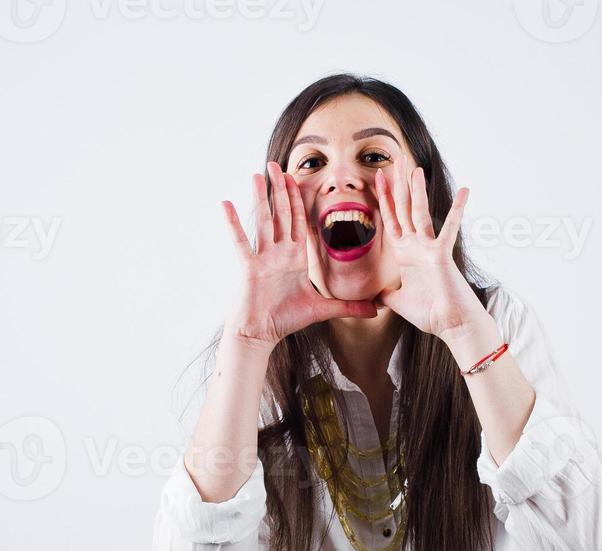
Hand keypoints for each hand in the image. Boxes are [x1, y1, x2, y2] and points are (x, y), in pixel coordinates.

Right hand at [221, 161, 379, 348]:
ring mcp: (263, 257)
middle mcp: (278, 253)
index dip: (299, 200)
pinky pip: (240, 241)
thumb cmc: (285, 320)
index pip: (298, 222)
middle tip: (276, 165)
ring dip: (260, 197)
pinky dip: (233, 223)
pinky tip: (226, 203)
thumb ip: (349, 307)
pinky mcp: (249, 266)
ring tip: (257, 174)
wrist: (261, 334)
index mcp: (295, 258)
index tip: (297, 179)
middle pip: (281, 214)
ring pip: (264, 220)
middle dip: (280, 189)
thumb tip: (376, 311)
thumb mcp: (323, 309)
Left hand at [372, 166, 486, 337]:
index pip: (391, 219)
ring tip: (413, 167)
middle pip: (404, 209)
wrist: (451, 324)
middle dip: (397, 184)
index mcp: (405, 254)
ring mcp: (429, 248)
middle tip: (395, 159)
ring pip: (420, 212)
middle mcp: (416, 246)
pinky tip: (465, 191)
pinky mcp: (442, 254)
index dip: (383, 198)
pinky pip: (450, 228)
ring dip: (417, 190)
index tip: (376, 177)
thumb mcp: (398, 302)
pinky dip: (458, 210)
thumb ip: (387, 295)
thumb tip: (375, 298)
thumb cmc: (430, 313)